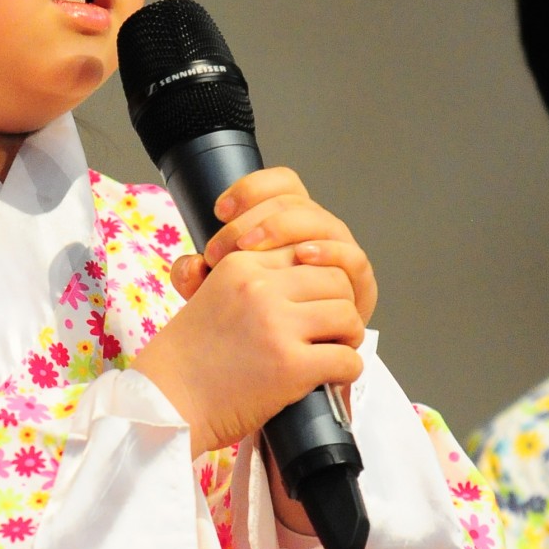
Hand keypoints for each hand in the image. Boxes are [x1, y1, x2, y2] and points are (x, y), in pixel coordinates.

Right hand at [132, 251, 364, 457]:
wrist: (164, 403)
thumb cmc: (185, 358)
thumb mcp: (209, 295)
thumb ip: (249, 282)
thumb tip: (298, 275)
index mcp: (240, 265)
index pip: (307, 254)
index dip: (318, 281)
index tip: (313, 304)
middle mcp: (260, 288)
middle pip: (335, 280)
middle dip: (339, 306)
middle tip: (331, 330)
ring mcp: (277, 326)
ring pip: (348, 315)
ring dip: (347, 336)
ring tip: (332, 351)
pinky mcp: (291, 366)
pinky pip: (347, 359)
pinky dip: (346, 370)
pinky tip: (330, 377)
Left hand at [169, 167, 377, 325]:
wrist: (287, 363)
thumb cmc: (254, 323)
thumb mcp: (216, 298)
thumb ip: (196, 279)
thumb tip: (190, 265)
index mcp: (289, 224)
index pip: (280, 185)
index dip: (252, 188)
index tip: (219, 210)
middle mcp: (317, 232)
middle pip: (294, 202)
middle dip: (253, 220)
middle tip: (221, 248)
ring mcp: (340, 255)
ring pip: (323, 222)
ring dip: (284, 230)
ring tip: (252, 249)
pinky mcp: (359, 285)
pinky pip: (352, 258)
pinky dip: (329, 252)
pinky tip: (302, 257)